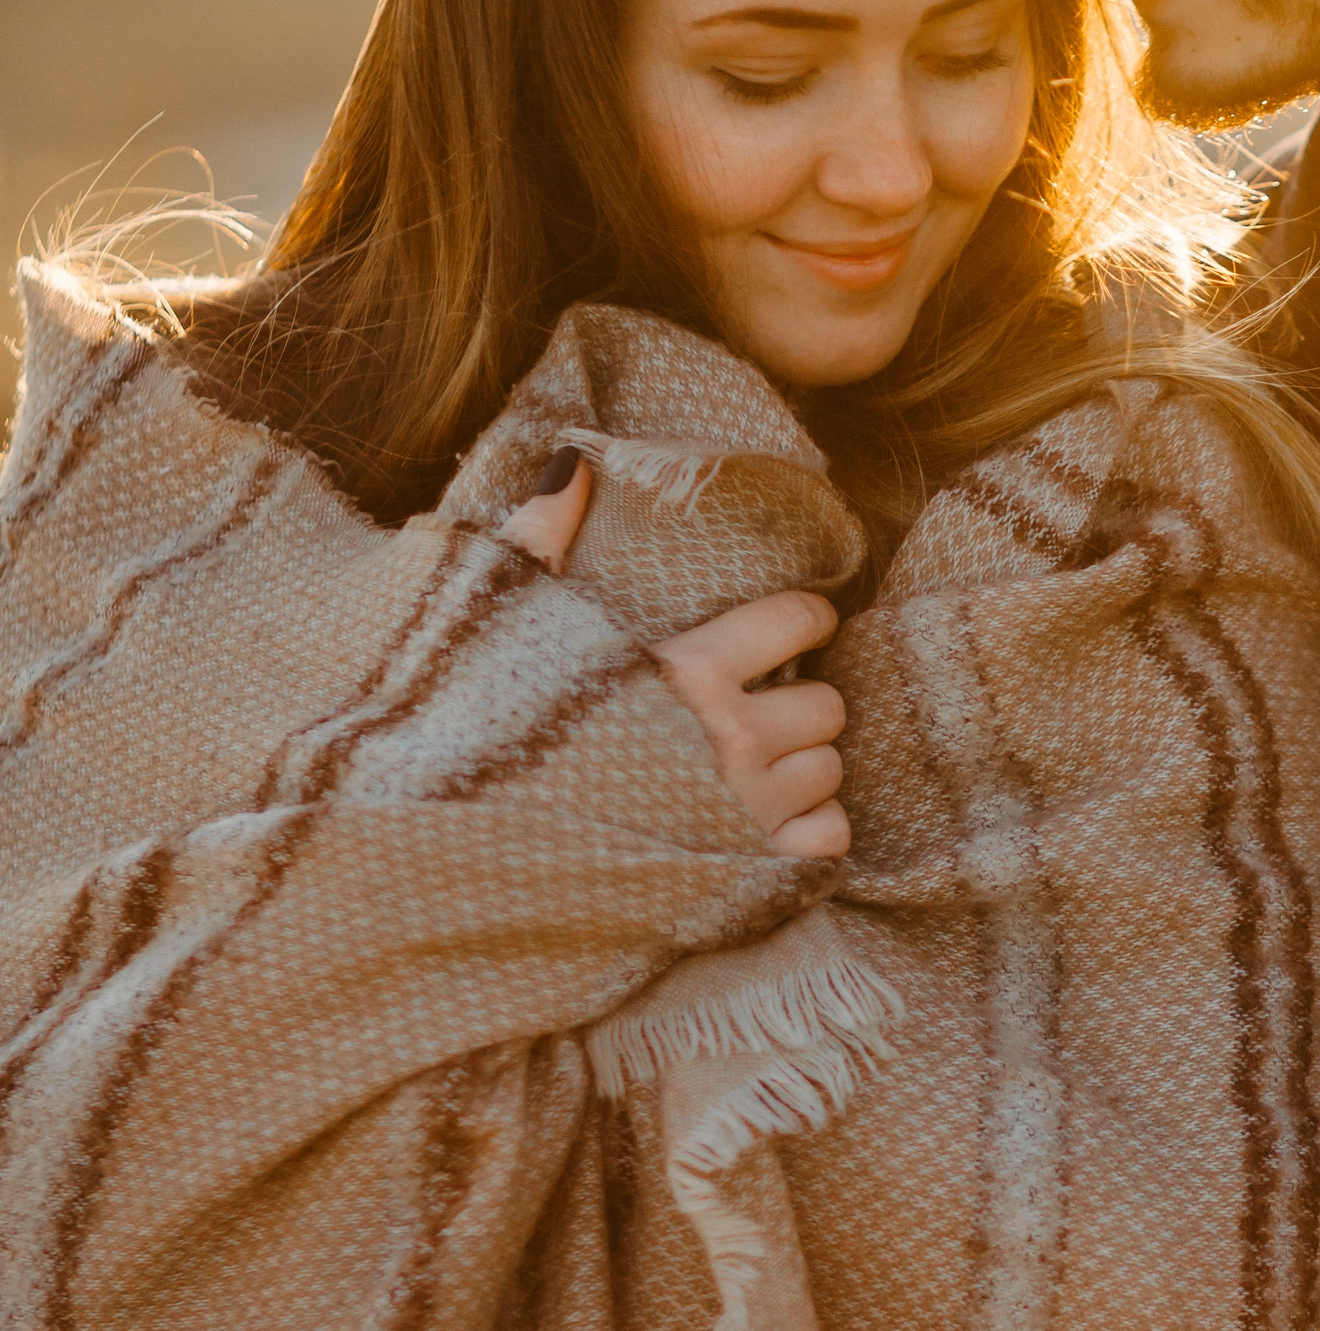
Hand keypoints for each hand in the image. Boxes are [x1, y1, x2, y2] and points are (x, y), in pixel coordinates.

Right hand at [500, 450, 848, 855]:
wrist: (476, 861)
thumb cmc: (488, 737)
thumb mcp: (507, 627)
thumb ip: (542, 540)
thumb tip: (569, 461)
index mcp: (688, 671)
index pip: (798, 620)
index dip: (803, 618)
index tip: (795, 625)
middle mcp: (733, 740)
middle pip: (827, 704)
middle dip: (797, 705)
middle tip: (757, 712)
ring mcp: (750, 811)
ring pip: (830, 770)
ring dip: (801, 769)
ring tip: (751, 772)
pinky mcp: (757, 869)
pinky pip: (831, 837)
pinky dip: (811, 830)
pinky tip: (770, 825)